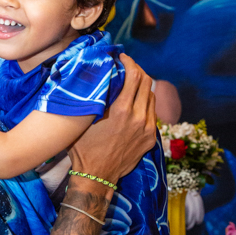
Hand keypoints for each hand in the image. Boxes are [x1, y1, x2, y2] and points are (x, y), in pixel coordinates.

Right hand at [69, 55, 155, 184]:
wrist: (97, 177)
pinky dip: (145, 103)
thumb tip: (98, 80)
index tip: (122, 57)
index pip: (134, 76)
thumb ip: (95, 99)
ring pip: (152, 97)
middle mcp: (139, 118)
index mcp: (122, 111)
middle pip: (147, 83)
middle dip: (138, 71)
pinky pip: (151, 113)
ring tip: (131, 83)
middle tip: (127, 67)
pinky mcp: (150, 138)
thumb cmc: (84, 148)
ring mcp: (147, 129)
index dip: (129, 62)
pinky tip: (134, 103)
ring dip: (143, 87)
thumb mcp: (85, 120)